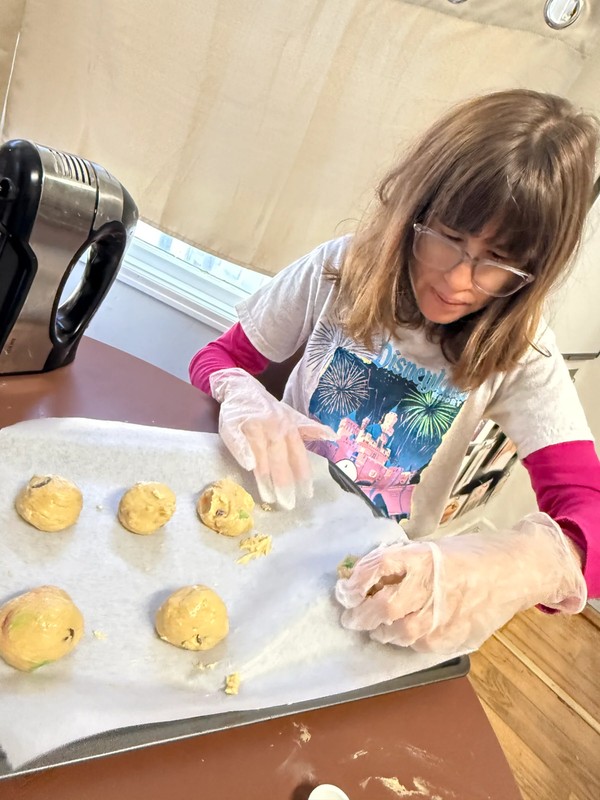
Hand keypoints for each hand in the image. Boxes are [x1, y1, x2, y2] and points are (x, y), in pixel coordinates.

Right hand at [210, 368, 335, 509]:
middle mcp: (273, 426)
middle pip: (280, 457)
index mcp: (288, 427)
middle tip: (288, 504)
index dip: (303, 475)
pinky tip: (247, 466)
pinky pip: (238, 439)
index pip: (298, 454)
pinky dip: (243, 451)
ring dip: (265, 475)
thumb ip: (308, 429)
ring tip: (268, 497)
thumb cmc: (267, 408)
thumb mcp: (291, 416)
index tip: (307, 494)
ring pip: (261, 452)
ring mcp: (253, 425)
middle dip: (284, 482)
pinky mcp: (233, 424)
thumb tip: (333, 436)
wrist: (240, 386)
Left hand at [335, 513, 586, 653]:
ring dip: (380, 632)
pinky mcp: (455, 635)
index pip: (378, 566)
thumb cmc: (472, 554)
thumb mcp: (434, 546)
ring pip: (399, 632)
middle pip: (384, 606)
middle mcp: (431, 585)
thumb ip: (404, 561)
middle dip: (361, 615)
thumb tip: (366, 574)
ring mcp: (444, 614)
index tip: (346, 589)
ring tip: (375, 628)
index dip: (357, 580)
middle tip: (351, 617)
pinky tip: (403, 635)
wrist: (514, 570)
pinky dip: (406, 642)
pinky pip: (420, 645)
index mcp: (423, 556)